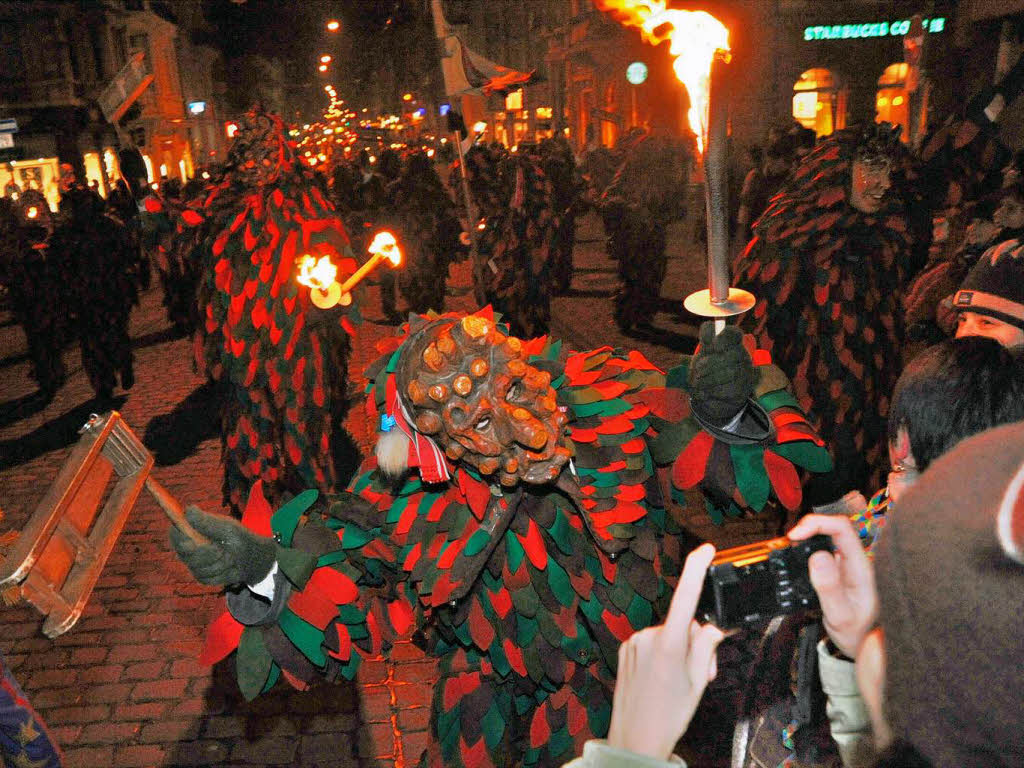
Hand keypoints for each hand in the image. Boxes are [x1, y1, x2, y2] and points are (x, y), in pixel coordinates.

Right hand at [169, 505, 275, 586]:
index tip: (191, 541)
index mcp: (191, 532)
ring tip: (229, 556)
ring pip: (197, 567)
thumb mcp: (226, 528)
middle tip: (220, 549)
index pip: (175, 533)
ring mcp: (193, 564)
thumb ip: (207, 522)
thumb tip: (188, 510)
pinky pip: (206, 577)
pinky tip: (228, 567)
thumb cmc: (237, 537)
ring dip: (218, 562)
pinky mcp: (201, 577)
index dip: (179, 537)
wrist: (250, 558)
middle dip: (204, 552)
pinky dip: (221, 572)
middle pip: (183, 552)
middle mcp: (188, 548)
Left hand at [606, 544, 725, 760]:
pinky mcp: (625, 648)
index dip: (696, 568)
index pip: (686, 596)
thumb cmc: (669, 716)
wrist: (634, 739)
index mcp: (670, 644)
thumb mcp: (698, 681)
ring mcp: (634, 642)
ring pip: (667, 634)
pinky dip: (661, 653)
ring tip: (677, 681)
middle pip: (683, 624)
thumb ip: (707, 647)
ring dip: (677, 650)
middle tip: (698, 674)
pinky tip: (660, 678)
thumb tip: (714, 627)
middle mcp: (649, 637)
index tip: (706, 549)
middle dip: (695, 642)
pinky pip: (651, 642)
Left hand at [687, 322, 757, 423]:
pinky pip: (727, 390)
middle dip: (711, 363)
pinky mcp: (741, 391)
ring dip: (708, 379)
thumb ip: (704, 345)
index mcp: (731, 345)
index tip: (712, 346)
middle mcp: (742, 357)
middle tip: (698, 370)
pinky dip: (711, 392)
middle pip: (733, 354)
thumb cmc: (706, 373)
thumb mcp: (701, 356)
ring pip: (731, 372)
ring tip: (697, 384)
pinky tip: (704, 393)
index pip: (733, 333)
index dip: (724, 337)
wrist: (710, 400)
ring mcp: (744, 375)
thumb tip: (707, 330)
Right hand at [788, 514, 877, 657]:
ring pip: (826, 535)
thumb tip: (818, 556)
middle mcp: (854, 560)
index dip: (816, 524)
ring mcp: (845, 563)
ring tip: (789, 547)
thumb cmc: (855, 632)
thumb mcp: (840, 615)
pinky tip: (795, 556)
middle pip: (832, 526)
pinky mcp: (836, 568)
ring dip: (806, 535)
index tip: (795, 536)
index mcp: (859, 566)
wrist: (860, 644)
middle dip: (808, 527)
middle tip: (788, 541)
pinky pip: (820, 548)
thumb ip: (829, 587)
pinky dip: (805, 547)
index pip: (841, 528)